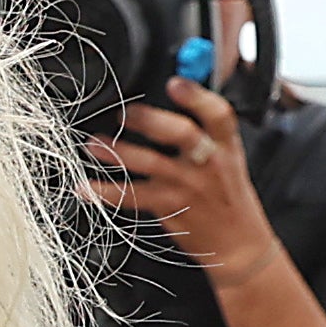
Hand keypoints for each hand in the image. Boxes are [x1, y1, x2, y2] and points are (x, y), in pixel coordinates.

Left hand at [84, 77, 276, 279]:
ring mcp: (189, 186)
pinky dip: (106, 192)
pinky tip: (86, 187)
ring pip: (152, 164)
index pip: (218, 115)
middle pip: (182, 134)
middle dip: (150, 120)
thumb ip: (205, 128)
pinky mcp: (171, 208)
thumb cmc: (228, 195)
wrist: (239, 243)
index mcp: (225, 145)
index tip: (175, 83)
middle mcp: (208, 163)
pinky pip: (134, 197)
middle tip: (124, 113)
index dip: (197, 97)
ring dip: (118, 152)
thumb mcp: (228, 156)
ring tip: (93, 144)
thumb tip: (176, 90)